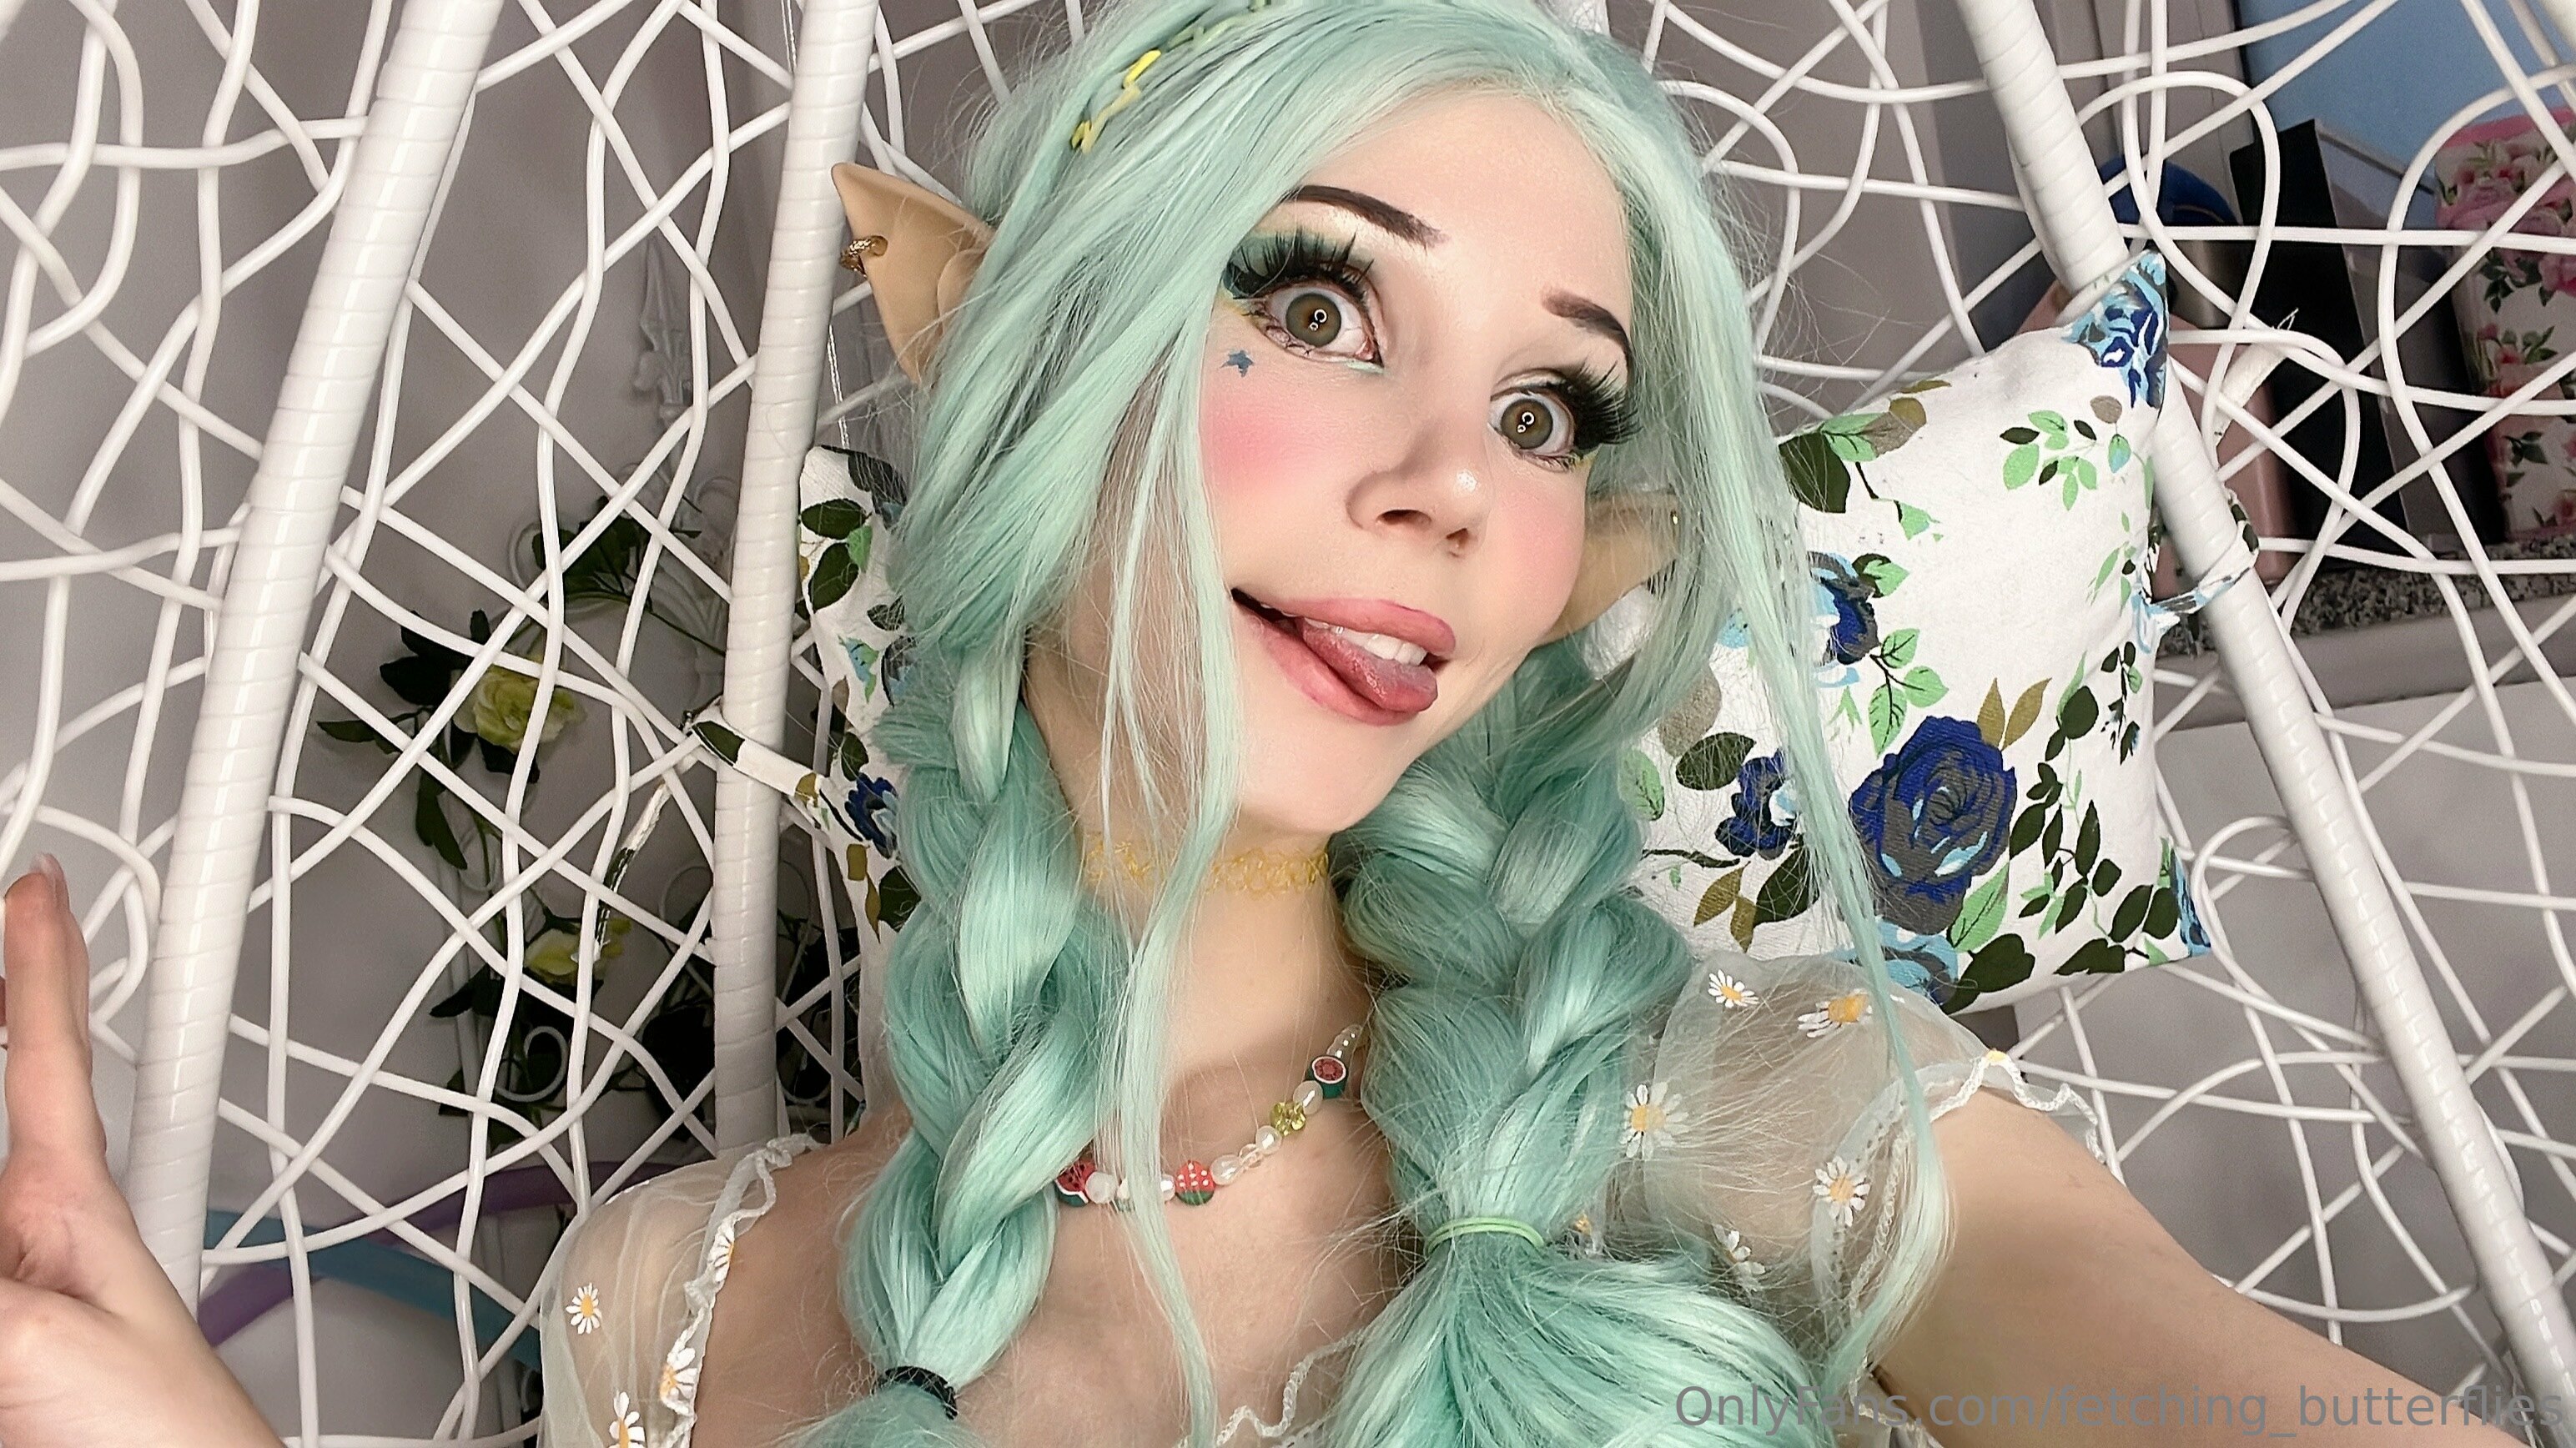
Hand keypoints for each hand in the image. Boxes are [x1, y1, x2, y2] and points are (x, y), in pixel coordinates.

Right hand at [0, 856, 274, 1446]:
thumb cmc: (165, 1439)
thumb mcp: (29, 1336)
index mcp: (69, 1203)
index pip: (49, 1048)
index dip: (42, 960)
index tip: (39, 883)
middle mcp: (32, 1242)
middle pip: (2, 1104)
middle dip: (9, 1017)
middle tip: (10, 933)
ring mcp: (14, 1301)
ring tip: (8, 1077)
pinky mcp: (1, 1363)